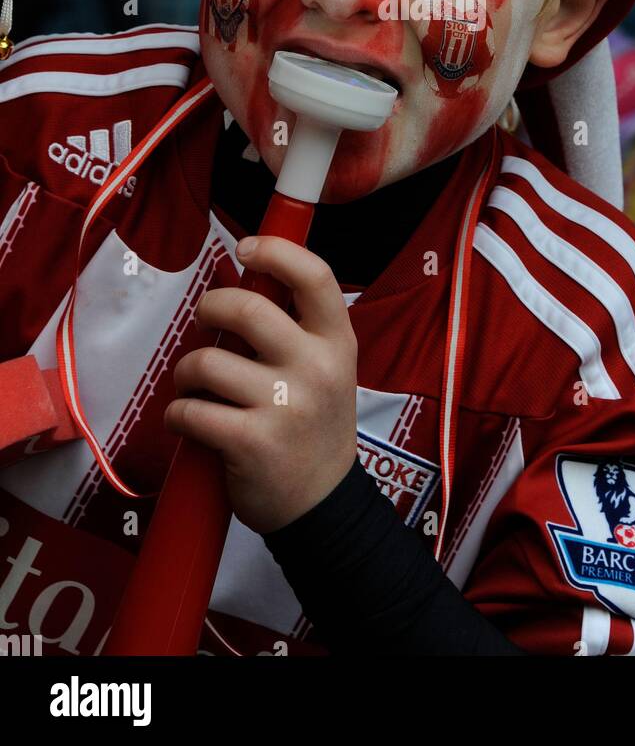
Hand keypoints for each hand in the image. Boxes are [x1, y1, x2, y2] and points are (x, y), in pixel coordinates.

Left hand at [165, 236, 358, 533]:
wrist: (323, 505)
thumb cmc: (314, 427)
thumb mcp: (329, 369)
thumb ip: (298, 329)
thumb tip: (244, 283)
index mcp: (338, 342)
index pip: (314, 276)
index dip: (276, 251)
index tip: (246, 248)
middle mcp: (317, 367)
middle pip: (245, 308)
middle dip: (209, 309)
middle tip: (205, 321)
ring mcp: (285, 405)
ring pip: (206, 362)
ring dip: (187, 373)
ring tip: (197, 387)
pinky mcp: (252, 441)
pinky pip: (190, 411)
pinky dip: (178, 414)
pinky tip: (190, 421)